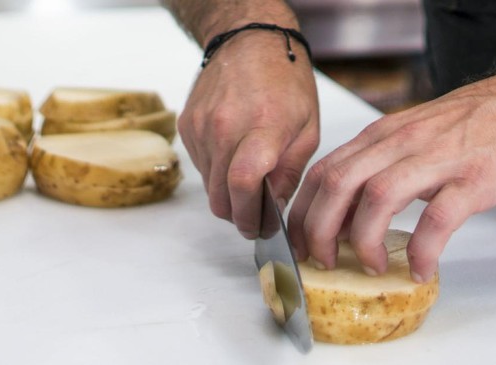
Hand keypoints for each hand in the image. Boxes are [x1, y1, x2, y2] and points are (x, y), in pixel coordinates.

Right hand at [178, 30, 318, 238]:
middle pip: (220, 195)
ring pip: (208, 185)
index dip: (249, 215)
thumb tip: (274, 206)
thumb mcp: (308, 126)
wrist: (249, 42)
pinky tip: (233, 155)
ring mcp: (201, 127)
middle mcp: (224, 126)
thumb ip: (290, 171)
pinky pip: (200, 165)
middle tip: (253, 217)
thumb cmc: (285, 81)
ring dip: (226, 193)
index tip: (258, 227)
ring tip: (247, 179)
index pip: (244, 183)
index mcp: (263, 126)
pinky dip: (216, 171)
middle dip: (237, 215)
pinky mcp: (187, 126)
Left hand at [288, 72, 495, 281]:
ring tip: (369, 265)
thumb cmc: (459, 127)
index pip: (322, 172)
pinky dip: (422, 249)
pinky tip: (419, 268)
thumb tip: (338, 216)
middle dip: (320, 229)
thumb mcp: (403, 142)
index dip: (302, 212)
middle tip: (322, 259)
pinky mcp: (472, 178)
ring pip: (379, 197)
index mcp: (378, 137)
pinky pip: (438, 219)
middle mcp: (399, 143)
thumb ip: (369, 171)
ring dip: (364, 239)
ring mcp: (436, 159)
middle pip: (339, 184)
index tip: (298, 242)